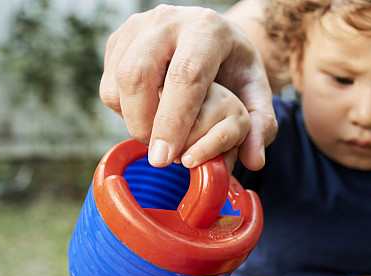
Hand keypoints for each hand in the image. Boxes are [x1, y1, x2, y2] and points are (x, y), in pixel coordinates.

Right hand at [100, 5, 276, 169]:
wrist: (212, 39)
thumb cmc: (235, 68)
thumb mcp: (257, 92)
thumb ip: (262, 125)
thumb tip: (255, 160)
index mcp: (207, 30)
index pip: (184, 76)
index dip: (172, 121)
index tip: (166, 157)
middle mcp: (169, 20)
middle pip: (138, 74)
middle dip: (144, 123)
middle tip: (161, 156)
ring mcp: (139, 26)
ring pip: (118, 81)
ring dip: (133, 120)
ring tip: (160, 136)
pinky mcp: (119, 39)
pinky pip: (109, 84)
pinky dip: (123, 111)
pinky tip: (150, 115)